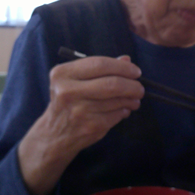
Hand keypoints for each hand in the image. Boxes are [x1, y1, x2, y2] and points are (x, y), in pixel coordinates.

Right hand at [18, 55, 143, 194]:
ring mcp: (79, 110)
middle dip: (132, 85)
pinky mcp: (90, 126)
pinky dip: (124, 111)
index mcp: (62, 74)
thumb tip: (127, 60)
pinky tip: (123, 110)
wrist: (54, 134)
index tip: (136, 71)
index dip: (122, 67)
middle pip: (112, 83)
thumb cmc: (69, 101)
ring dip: (131, 99)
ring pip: (117, 100)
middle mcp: (67, 91)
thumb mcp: (75, 81)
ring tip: (134, 99)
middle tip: (140, 88)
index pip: (100, 64)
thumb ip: (100, 69)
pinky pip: (116, 115)